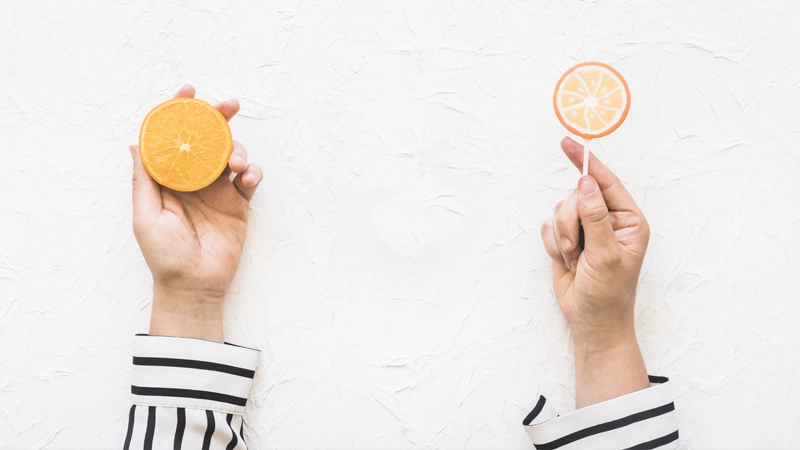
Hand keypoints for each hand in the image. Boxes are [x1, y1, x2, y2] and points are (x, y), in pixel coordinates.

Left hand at [130, 85, 263, 342]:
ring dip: (237, 149)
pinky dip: (253, 173)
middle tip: (228, 105)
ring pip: (231, 154)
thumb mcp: (146, 216)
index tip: (188, 92)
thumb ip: (144, 180)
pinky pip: (250, 180)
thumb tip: (136, 143)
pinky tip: (247, 177)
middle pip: (208, 139)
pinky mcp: (239, 204)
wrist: (194, 286)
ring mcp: (218, 190)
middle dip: (218, 118)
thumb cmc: (164, 255)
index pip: (174, 138)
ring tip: (237, 163)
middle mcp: (194, 179)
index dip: (179, 113)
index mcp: (169, 178)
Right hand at [540, 137, 649, 407]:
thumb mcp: (606, 253)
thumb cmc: (608, 292)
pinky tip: (565, 262)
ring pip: (559, 212)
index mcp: (628, 220)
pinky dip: (552, 245)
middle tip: (575, 247)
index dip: (586, 163)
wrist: (591, 321)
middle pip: (576, 197)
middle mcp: (607, 220)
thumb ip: (595, 216)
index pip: (605, 183)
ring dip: (561, 237)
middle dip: (570, 223)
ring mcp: (586, 230)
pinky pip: (548, 227)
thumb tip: (585, 183)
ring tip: (573, 259)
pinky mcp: (567, 240)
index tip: (567, 144)